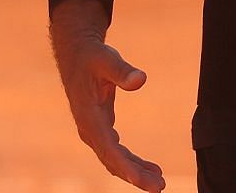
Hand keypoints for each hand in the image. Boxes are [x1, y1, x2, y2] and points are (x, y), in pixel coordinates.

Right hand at [50, 0, 164, 191]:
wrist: (76, 55)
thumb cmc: (93, 57)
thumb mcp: (107, 59)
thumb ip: (123, 71)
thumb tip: (141, 80)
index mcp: (89, 117)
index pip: (109, 149)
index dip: (127, 166)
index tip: (144, 181)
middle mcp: (89, 129)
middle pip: (112, 160)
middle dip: (135, 175)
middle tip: (159, 187)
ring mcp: (93, 131)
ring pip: (114, 159)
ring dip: (134, 172)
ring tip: (159, 182)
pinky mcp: (100, 128)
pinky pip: (116, 151)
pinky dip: (131, 162)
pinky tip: (149, 168)